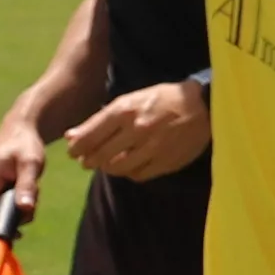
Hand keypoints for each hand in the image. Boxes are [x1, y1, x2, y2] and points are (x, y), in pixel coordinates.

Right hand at [0, 111, 46, 234]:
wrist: (19, 129)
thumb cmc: (24, 144)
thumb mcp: (30, 163)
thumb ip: (27, 185)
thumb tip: (24, 209)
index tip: (20, 232)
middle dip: (15, 218)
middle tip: (32, 201)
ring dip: (18, 210)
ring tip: (31, 189)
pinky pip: (0, 207)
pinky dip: (16, 203)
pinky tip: (24, 188)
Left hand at [62, 80, 211, 182]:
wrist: (202, 107)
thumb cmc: (161, 99)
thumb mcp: (130, 100)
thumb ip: (101, 119)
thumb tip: (71, 136)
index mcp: (125, 110)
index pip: (90, 136)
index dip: (77, 147)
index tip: (72, 151)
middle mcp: (136, 130)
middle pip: (100, 155)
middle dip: (88, 160)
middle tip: (86, 160)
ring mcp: (152, 148)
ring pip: (117, 168)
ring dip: (106, 168)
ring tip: (105, 163)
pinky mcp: (165, 163)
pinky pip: (137, 175)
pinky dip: (128, 173)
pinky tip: (127, 166)